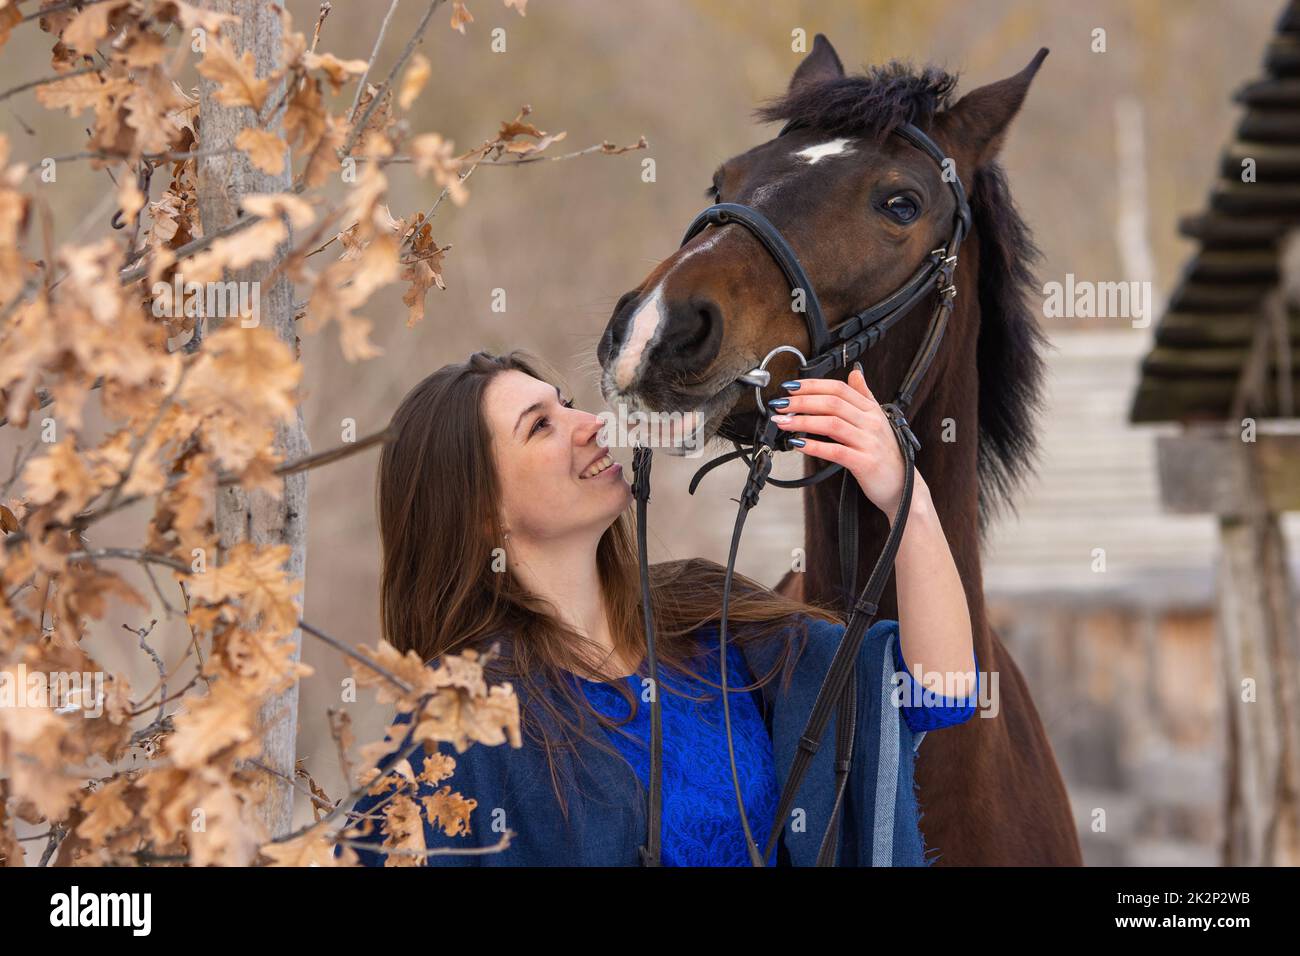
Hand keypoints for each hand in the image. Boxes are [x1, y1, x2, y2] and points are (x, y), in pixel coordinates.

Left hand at [769, 363, 922, 517]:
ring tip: (783, 422)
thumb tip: (855, 373)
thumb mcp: (877, 420)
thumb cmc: (884, 454)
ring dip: (803, 421)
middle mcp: (871, 422)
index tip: (790, 386)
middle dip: (801, 402)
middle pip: (832, 403)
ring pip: (831, 424)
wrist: (902, 485)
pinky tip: (797, 445)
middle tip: (780, 404)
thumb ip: (864, 396)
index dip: (812, 385)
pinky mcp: (865, 463)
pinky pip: (835, 451)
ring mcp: (869, 442)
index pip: (839, 388)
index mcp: (871, 409)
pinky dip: (814, 446)